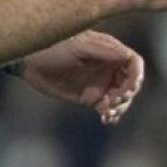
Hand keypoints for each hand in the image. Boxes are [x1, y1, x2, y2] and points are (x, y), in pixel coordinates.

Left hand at [21, 30, 144, 125]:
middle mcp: (108, 67)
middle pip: (131, 83)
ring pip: (122, 98)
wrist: (30, 62)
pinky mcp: (90, 97)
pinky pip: (108, 108)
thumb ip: (103, 51)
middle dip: (127, 95)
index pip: (134, 63)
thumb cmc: (54, 48)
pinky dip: (111, 115)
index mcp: (109, 52)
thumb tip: (127, 56)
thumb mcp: (79, 47)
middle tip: (112, 103)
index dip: (136, 77)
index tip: (127, 90)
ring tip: (107, 113)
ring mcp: (100, 83)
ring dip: (120, 107)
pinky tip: (105, 119)